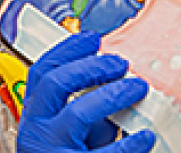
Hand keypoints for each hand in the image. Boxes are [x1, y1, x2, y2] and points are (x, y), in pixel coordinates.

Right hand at [17, 31, 155, 151]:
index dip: (66, 50)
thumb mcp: (68, 136)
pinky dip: (130, 144)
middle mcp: (37, 131)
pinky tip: (146, 136)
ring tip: (137, 88)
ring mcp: (53, 151)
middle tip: (118, 62)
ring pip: (78, 115)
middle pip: (55, 84)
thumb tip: (110, 87)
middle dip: (89, 67)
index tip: (91, 38)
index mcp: (33, 116)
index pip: (42, 71)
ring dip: (111, 96)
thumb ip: (82, 115)